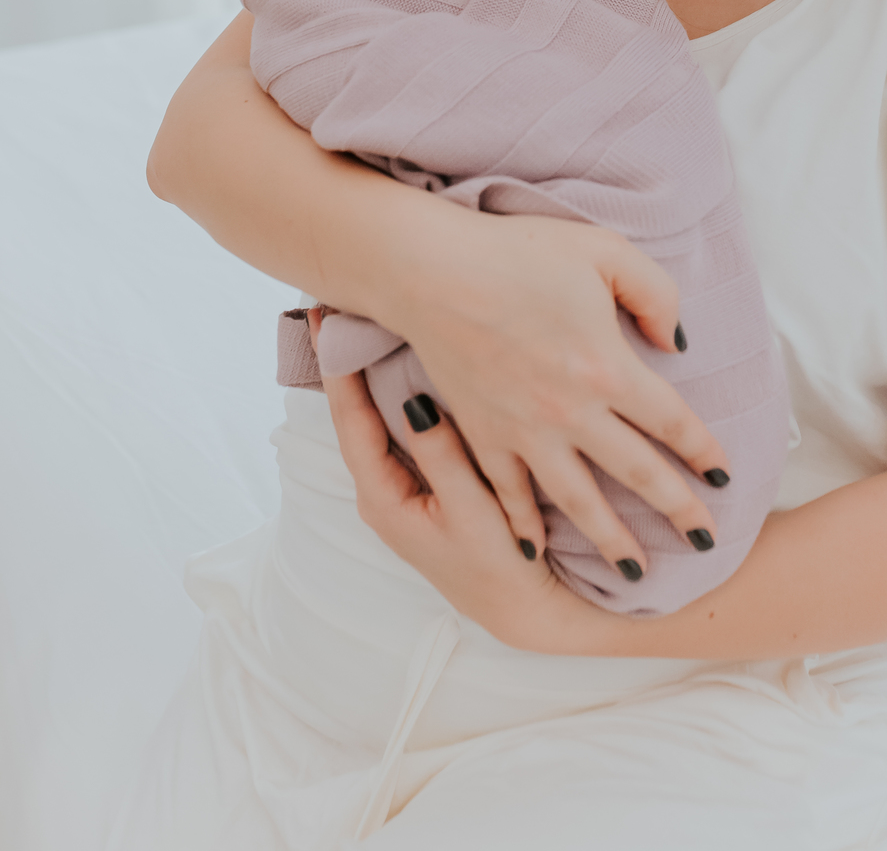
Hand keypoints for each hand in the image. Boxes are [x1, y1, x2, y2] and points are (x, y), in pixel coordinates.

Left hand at [316, 315, 620, 654]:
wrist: (527, 610)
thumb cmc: (502, 566)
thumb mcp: (472, 511)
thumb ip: (441, 456)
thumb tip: (411, 398)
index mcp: (384, 499)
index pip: (351, 421)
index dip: (338, 370)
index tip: (329, 322)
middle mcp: (384, 492)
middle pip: (357, 415)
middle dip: (349, 363)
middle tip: (342, 307)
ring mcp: (403, 489)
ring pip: (379, 419)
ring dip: (372, 374)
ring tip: (365, 322)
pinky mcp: (425, 484)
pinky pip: (402, 428)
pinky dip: (398, 392)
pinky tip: (407, 362)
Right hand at [393, 213, 729, 573]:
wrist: (434, 271)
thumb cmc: (520, 253)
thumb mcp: (606, 253)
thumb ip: (656, 295)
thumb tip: (677, 343)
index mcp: (608, 367)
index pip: (672, 421)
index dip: (703, 452)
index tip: (725, 477)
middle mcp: (572, 411)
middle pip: (637, 472)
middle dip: (677, 510)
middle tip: (706, 542)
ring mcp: (525, 430)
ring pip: (579, 499)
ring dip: (611, 539)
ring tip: (635, 571)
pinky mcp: (483, 433)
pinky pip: (509, 492)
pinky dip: (524, 523)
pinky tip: (537, 548)